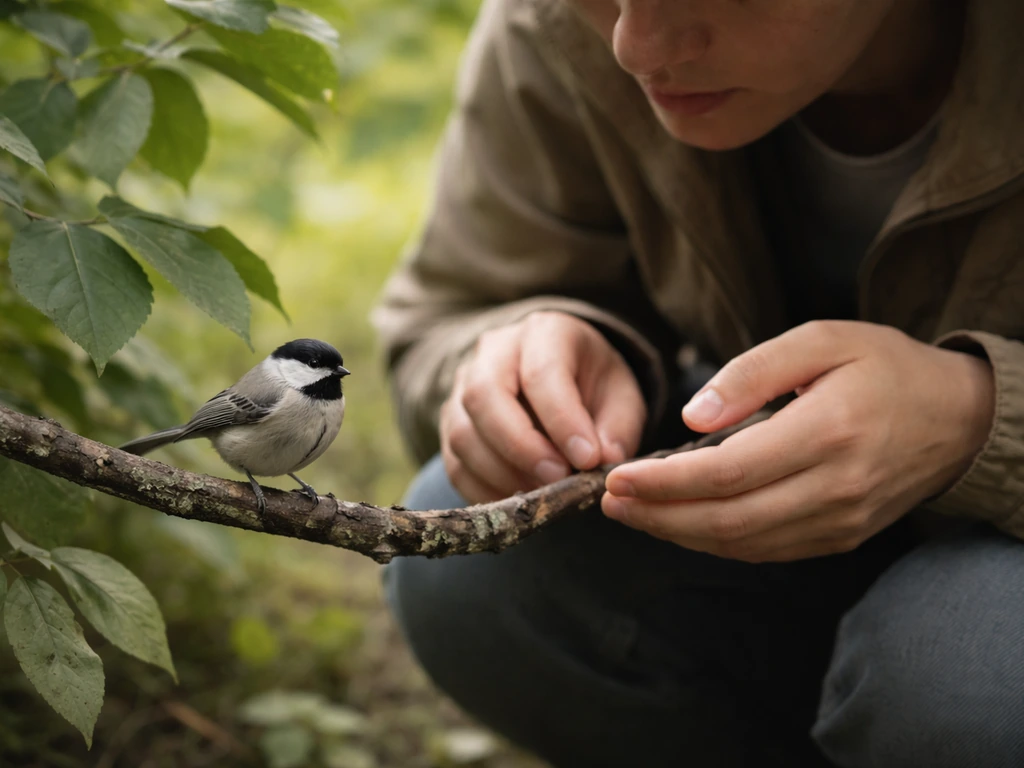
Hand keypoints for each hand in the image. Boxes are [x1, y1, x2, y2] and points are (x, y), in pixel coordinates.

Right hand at [441, 311, 645, 502]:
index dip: (562, 420)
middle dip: (521, 446)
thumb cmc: (592, 384)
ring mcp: (463, 388)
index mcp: (544, 332)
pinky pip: (455, 463)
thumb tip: (604, 462)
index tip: (587, 460)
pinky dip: (485, 489)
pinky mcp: (452, 425)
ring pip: (463, 433)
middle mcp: (493, 353)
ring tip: (542, 494)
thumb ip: (618, 427)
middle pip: (485, 396)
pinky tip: (519, 501)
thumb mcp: (621, 395)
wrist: (561, 377)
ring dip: (502, 473)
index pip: (541, 372)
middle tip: (557, 479)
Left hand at [602, 320, 994, 561]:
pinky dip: (716, 541)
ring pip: (742, 544)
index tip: (618, 477)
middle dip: (659, 516)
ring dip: (679, 534)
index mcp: (829, 432)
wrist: (956, 417)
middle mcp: (836, 488)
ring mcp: (840, 522)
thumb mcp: (820, 340)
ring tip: (634, 513)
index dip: (665, 482)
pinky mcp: (840, 538)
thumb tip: (691, 416)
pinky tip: (683, 523)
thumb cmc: (883, 368)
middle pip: (728, 521)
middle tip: (611, 502)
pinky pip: (766, 550)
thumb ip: (751, 373)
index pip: (728, 472)